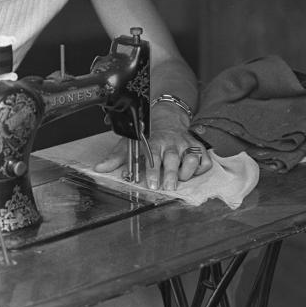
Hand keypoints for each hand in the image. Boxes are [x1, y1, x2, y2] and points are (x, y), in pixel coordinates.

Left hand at [94, 113, 211, 191]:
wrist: (168, 119)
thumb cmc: (148, 136)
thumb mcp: (130, 143)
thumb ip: (116, 157)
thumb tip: (100, 168)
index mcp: (155, 142)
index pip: (154, 156)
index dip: (153, 171)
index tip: (152, 184)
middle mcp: (172, 143)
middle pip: (174, 159)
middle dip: (171, 174)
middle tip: (168, 188)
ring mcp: (187, 145)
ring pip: (192, 158)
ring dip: (188, 171)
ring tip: (181, 180)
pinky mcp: (198, 148)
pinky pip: (205, 160)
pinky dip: (202, 168)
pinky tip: (193, 173)